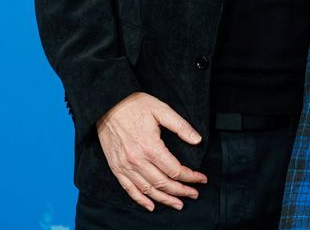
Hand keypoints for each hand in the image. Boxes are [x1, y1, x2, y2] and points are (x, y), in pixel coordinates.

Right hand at [96, 92, 207, 210]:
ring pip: (148, 190)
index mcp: (151, 147)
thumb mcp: (162, 110)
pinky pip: (129, 189)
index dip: (191, 177)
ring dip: (164, 199)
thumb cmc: (135, 105)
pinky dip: (140, 199)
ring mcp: (125, 166)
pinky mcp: (116, 167)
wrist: (107, 104)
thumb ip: (181, 126)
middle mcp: (137, 160)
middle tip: (194, 194)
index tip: (201, 179)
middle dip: (181, 191)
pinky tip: (151, 205)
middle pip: (163, 183)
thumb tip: (197, 140)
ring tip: (178, 204)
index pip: (175, 170)